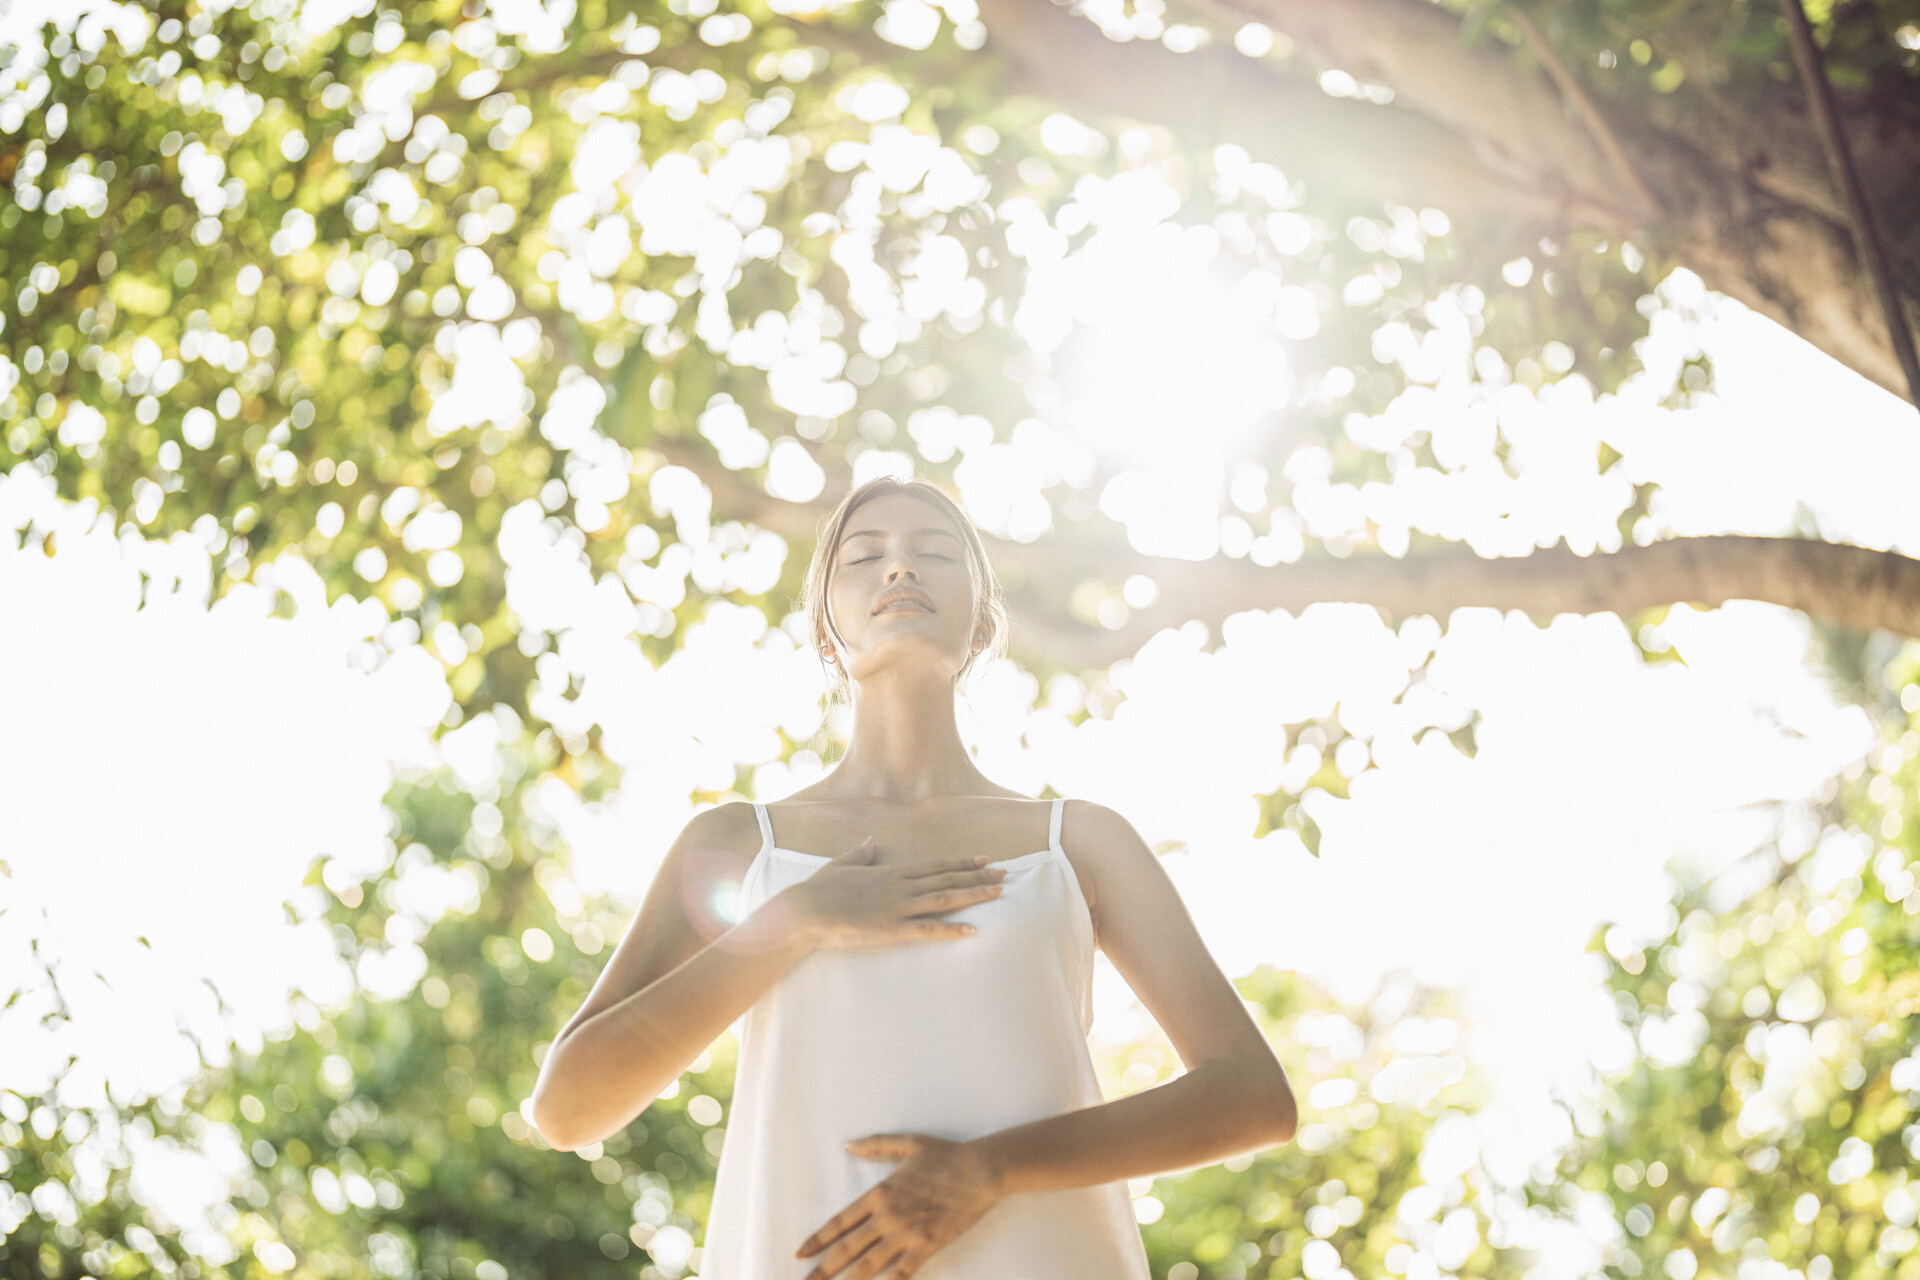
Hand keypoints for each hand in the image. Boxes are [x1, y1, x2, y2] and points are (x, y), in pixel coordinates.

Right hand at [786, 837, 1007, 951]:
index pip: (934, 865)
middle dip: (978, 876)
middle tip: (1005, 873)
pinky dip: (952, 930)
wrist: (804, 911)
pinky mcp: (891, 929)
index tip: (983, 859)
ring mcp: (896, 907)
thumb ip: (861, 854)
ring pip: (944, 899)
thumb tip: (871, 842)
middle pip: (947, 879)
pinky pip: (928, 930)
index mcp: (890, 872)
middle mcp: (899, 886)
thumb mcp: (842, 865)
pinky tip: (973, 930)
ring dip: (974, 895)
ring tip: (998, 892)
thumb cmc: (819, 890)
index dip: (961, 863)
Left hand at [796, 1133, 1003, 1278]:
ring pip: (870, 1265)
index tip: (800, 1254)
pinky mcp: (928, 1245)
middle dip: (823, 1270)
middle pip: (848, 1249)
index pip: (840, 1222)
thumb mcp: (907, 1144)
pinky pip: (903, 1272)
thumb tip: (847, 1145)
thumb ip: (875, 1146)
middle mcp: (888, 1216)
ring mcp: (907, 1233)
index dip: (818, 1240)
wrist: (980, 1170)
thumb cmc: (945, 1155)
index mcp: (880, 1193)